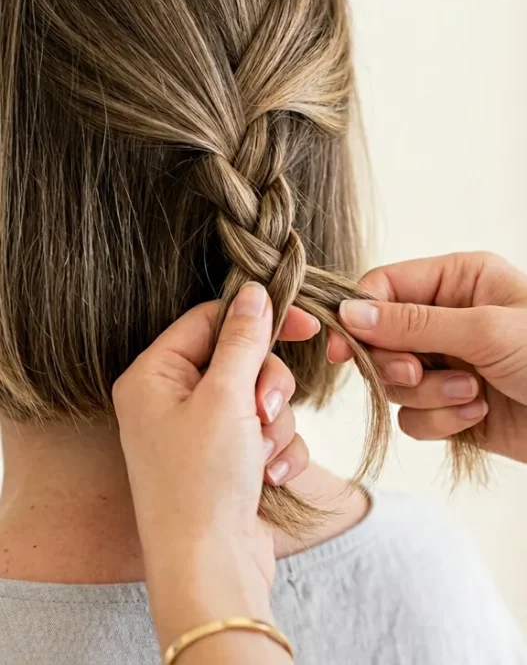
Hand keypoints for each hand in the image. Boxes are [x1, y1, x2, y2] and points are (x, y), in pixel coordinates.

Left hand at [112, 283, 317, 622]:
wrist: (211, 568)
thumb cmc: (202, 482)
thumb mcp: (225, 398)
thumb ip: (243, 339)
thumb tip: (254, 293)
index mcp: (154, 376)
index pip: (210, 321)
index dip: (258, 319)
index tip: (305, 322)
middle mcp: (173, 400)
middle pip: (240, 359)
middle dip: (266, 385)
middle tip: (264, 410)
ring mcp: (201, 431)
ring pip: (260, 396)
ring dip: (274, 423)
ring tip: (260, 455)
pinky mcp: (228, 458)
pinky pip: (267, 431)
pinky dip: (276, 451)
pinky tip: (267, 477)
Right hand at [327, 252, 526, 463]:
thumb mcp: (486, 329)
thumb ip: (413, 323)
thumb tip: (348, 313)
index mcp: (458, 281)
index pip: (384, 288)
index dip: (358, 316)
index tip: (343, 348)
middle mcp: (447, 319)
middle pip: (381, 339)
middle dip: (399, 363)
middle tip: (420, 372)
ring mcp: (447, 363)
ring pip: (395, 382)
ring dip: (430, 395)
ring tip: (474, 393)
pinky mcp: (450, 405)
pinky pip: (414, 416)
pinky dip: (442, 421)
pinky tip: (480, 415)